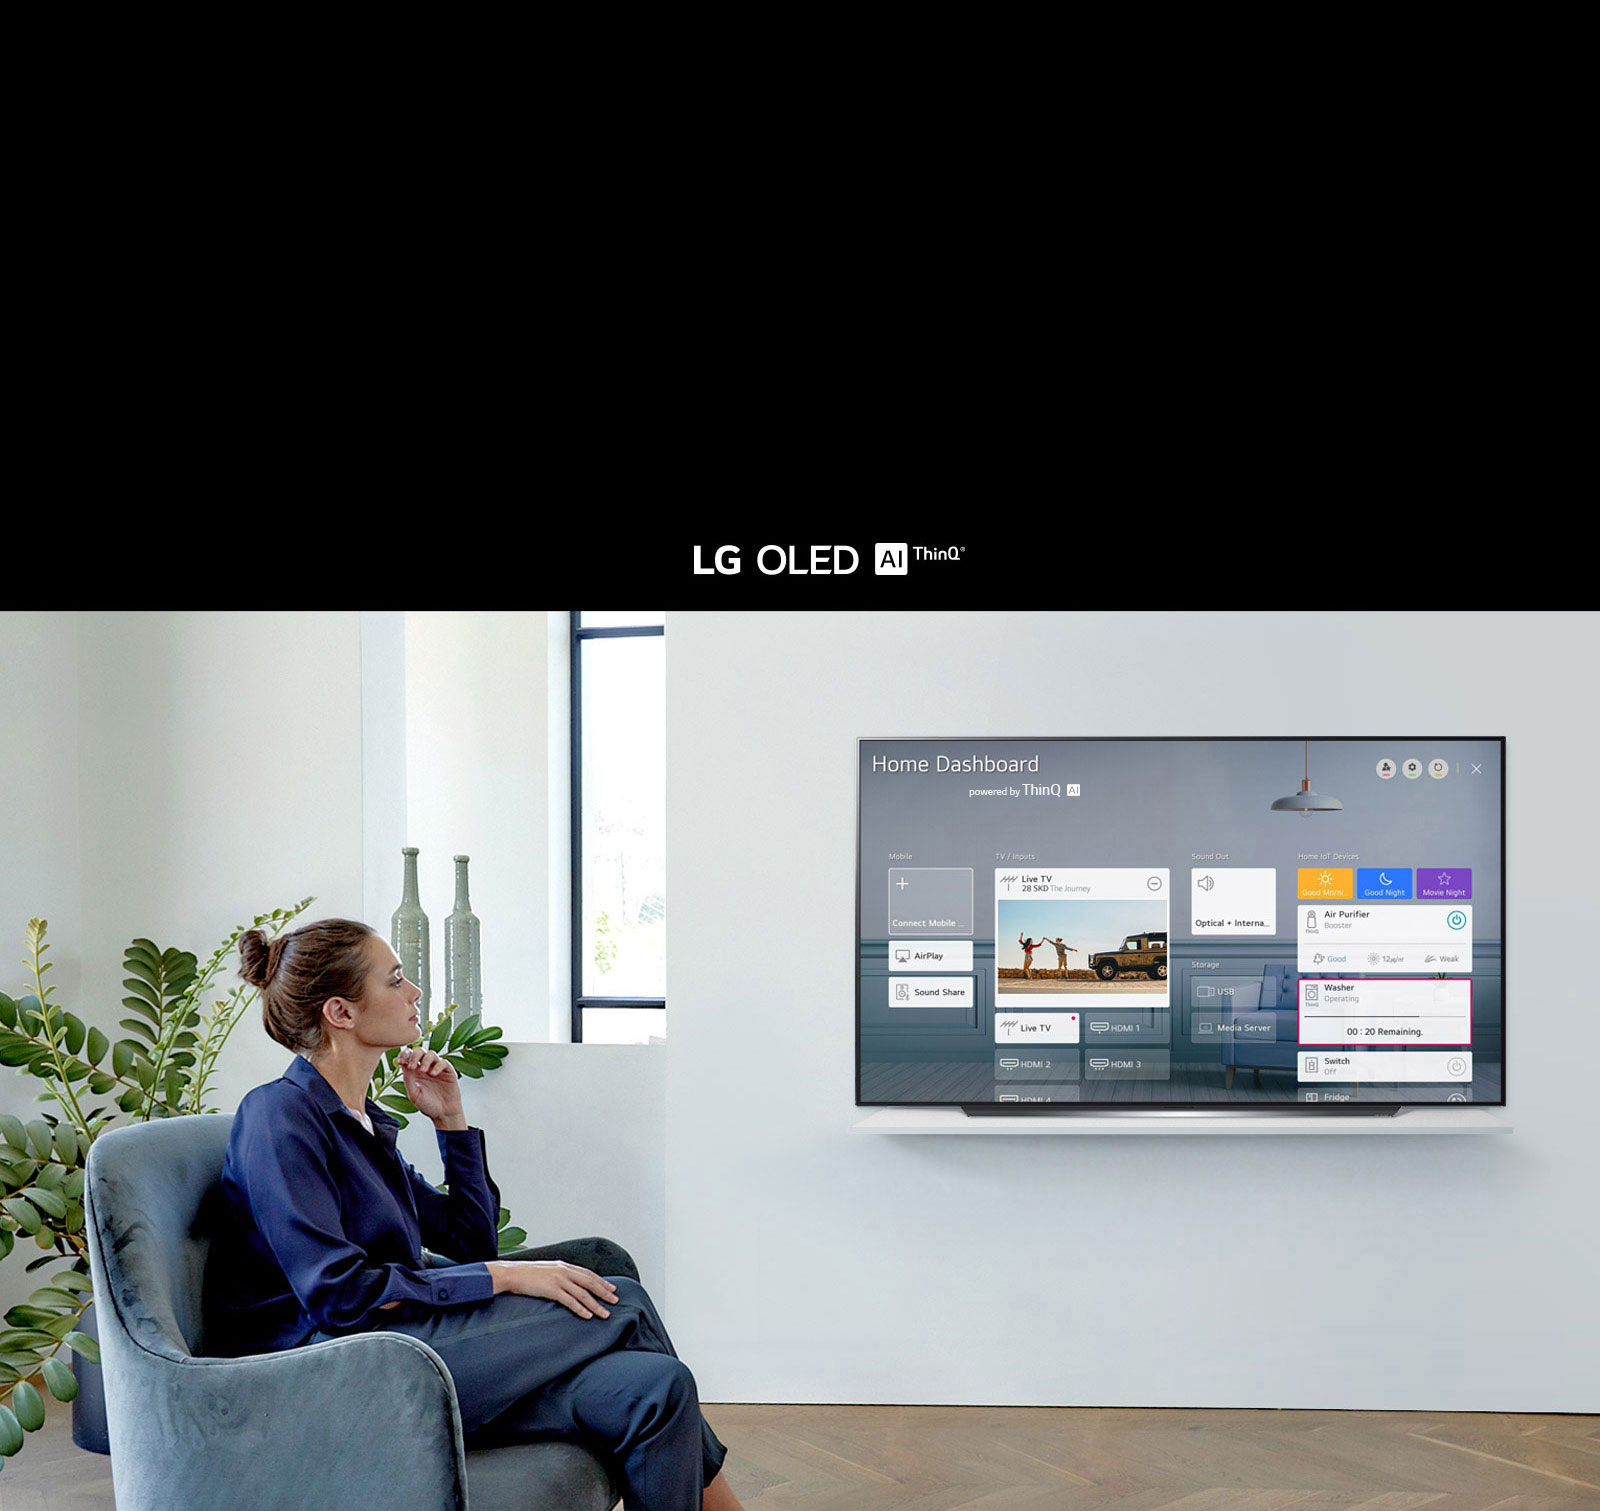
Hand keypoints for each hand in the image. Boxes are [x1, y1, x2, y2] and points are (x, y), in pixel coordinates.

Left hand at [398, 1046, 464, 1128]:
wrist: (443, 1114)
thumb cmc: (428, 1105)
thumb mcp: (414, 1094)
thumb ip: (408, 1079)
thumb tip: (402, 1065)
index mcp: (415, 1072)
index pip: (409, 1057)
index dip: (404, 1055)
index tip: (401, 1061)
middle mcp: (425, 1068)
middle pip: (420, 1051)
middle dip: (414, 1055)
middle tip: (412, 1066)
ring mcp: (437, 1068)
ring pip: (432, 1053)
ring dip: (426, 1060)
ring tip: (424, 1071)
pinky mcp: (448, 1071)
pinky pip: (444, 1062)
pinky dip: (438, 1065)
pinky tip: (433, 1074)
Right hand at [487, 1260, 619, 1318]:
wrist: (512, 1273)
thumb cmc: (527, 1274)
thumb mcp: (547, 1270)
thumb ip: (559, 1274)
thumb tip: (569, 1283)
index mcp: (564, 1265)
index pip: (588, 1274)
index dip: (601, 1281)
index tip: (612, 1288)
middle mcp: (564, 1271)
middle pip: (590, 1283)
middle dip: (604, 1292)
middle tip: (615, 1301)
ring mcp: (559, 1280)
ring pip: (583, 1294)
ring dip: (596, 1305)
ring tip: (605, 1313)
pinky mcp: (552, 1290)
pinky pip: (570, 1301)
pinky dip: (580, 1309)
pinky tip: (588, 1315)